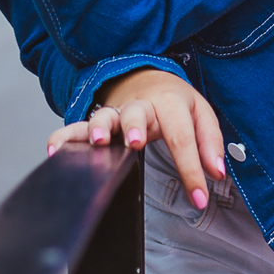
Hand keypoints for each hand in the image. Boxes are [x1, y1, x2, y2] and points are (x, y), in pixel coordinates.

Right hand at [46, 67, 225, 210]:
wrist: (143, 75)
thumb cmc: (174, 102)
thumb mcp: (200, 113)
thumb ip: (210, 142)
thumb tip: (217, 172)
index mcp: (170, 102)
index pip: (182, 136)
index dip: (191, 169)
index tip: (200, 198)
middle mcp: (140, 106)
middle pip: (137, 114)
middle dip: (136, 127)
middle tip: (136, 142)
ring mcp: (116, 112)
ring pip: (105, 116)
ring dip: (101, 128)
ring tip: (99, 142)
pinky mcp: (97, 121)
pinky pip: (78, 127)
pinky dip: (66, 136)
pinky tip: (56, 148)